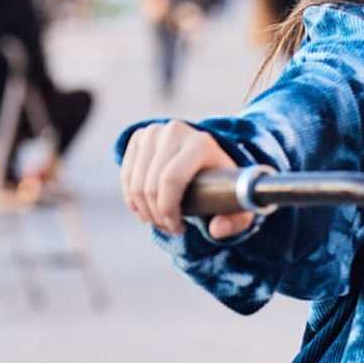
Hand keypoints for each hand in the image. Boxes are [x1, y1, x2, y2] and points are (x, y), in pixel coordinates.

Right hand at [119, 120, 253, 238]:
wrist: (211, 159)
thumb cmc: (225, 185)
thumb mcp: (237, 205)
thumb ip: (235, 221)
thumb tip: (216, 230)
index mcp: (200, 144)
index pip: (171, 179)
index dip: (168, 210)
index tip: (177, 228)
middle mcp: (175, 131)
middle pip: (150, 184)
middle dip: (156, 215)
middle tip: (169, 228)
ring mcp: (154, 132)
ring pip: (135, 182)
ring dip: (144, 210)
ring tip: (160, 220)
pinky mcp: (140, 136)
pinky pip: (126, 175)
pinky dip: (132, 199)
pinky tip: (145, 210)